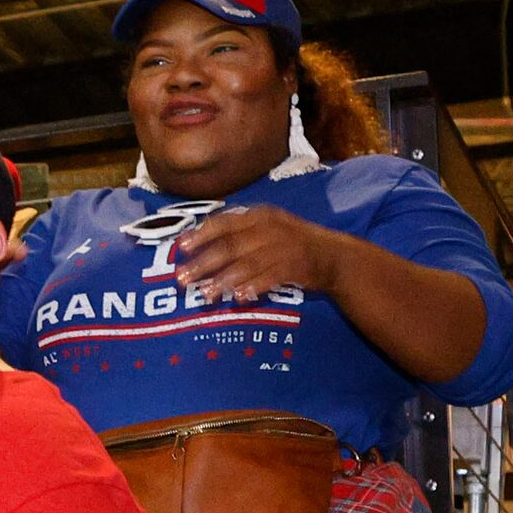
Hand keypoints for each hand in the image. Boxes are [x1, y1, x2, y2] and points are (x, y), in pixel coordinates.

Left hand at [173, 206, 343, 301]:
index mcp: (259, 216)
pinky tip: (239, 297)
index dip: (201, 234)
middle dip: (203, 263)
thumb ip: (236, 234)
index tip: (180, 247)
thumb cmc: (289, 242)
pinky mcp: (296, 266)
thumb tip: (197, 247)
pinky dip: (254, 286)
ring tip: (205, 294)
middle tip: (182, 279)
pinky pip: (271, 277)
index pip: (224, 223)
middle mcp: (269, 229)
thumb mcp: (265, 228)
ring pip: (247, 264)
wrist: (332, 255)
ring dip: (223, 280)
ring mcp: (284, 247)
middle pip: (230, 246)